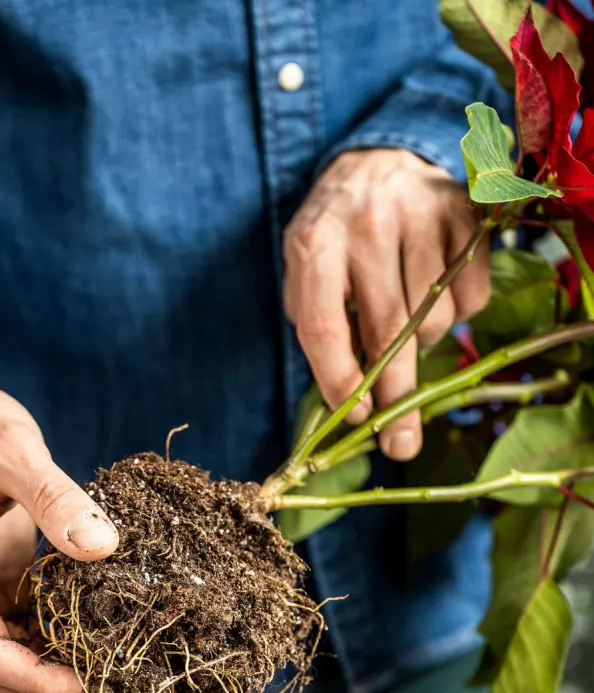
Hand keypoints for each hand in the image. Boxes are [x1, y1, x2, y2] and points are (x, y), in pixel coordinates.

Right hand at [0, 356, 118, 692]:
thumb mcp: (11, 450)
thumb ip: (54, 496)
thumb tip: (104, 546)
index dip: (44, 683)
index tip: (100, 690)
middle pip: (3, 674)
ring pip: (16, 661)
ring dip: (64, 678)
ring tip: (126, 683)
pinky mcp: (1, 583)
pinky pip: (29, 632)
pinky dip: (64, 646)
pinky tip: (110, 643)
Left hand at [283, 149, 490, 459]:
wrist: (379, 159)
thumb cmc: (335, 233)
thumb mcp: (307, 269)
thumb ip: (318, 324)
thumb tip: (345, 400)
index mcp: (314, 243)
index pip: (323, 326)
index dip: (338, 380)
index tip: (353, 418)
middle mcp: (367, 226)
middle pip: (387, 332)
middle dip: (394, 399)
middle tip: (400, 446)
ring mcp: (420, 216)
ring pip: (434, 319)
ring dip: (424, 345)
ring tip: (408, 323)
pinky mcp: (464, 215)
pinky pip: (472, 298)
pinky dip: (459, 315)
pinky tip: (436, 294)